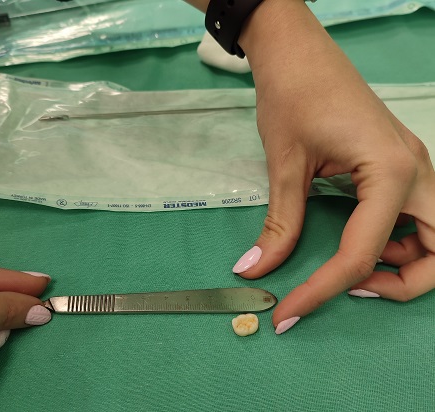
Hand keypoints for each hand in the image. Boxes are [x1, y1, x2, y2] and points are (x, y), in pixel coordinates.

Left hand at [232, 0, 434, 332]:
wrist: (298, 52)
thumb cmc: (293, 95)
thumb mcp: (285, 165)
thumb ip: (279, 223)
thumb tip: (254, 269)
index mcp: (391, 172)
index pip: (362, 254)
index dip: (321, 291)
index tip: (287, 314)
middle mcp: (417, 172)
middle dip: (402, 284)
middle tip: (351, 286)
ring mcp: (414, 167)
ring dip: (403, 262)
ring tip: (351, 260)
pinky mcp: (400, 165)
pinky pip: (419, 217)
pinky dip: (397, 239)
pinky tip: (361, 234)